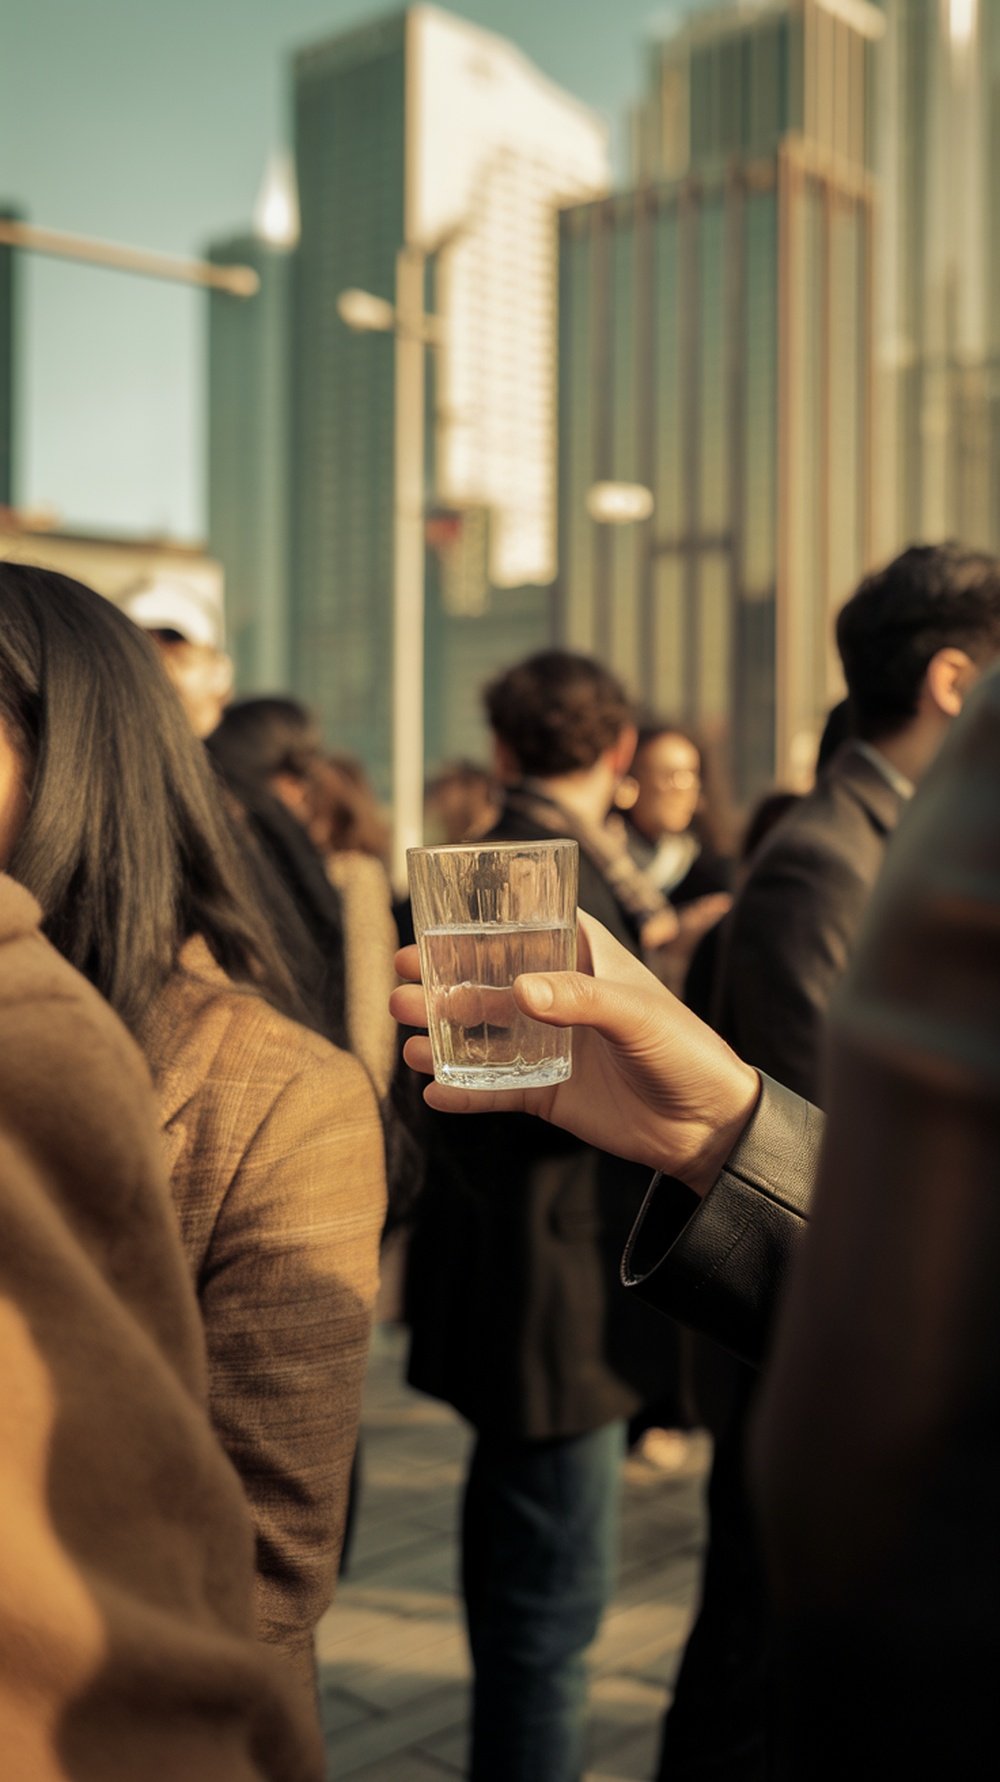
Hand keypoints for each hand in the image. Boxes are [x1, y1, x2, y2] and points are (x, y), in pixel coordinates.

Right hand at [390, 912, 758, 1195]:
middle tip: (399, 977)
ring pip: (483, 1035)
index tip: (434, 921)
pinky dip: (463, 1091)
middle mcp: (561, 998)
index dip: (480, 925)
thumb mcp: (638, 1016)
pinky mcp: (547, 1093)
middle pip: (489, 981)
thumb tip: (518, 990)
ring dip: (442, 1031)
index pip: (526, 929)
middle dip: (442, 980)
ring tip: (404, 1031)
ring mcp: (550, 1047)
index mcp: (586, 961)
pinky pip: (495, 1090)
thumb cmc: (685, 1051)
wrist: (707, 1127)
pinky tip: (431, 1088)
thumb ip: (581, 1000)